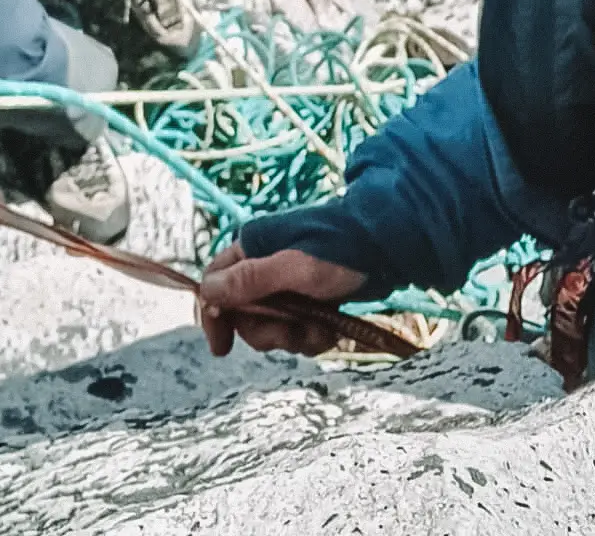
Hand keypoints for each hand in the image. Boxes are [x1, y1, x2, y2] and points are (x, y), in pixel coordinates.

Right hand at [198, 242, 365, 356]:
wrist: (388, 247)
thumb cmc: (340, 249)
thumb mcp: (294, 267)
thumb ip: (250, 280)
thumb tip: (206, 292)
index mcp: (252, 246)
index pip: (215, 284)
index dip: (215, 317)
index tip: (223, 348)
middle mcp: (264, 264)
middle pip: (244, 314)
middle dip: (267, 332)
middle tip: (290, 333)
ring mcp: (286, 283)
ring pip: (271, 326)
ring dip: (294, 337)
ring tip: (319, 332)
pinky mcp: (307, 298)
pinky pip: (295, 329)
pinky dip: (311, 337)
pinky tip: (330, 333)